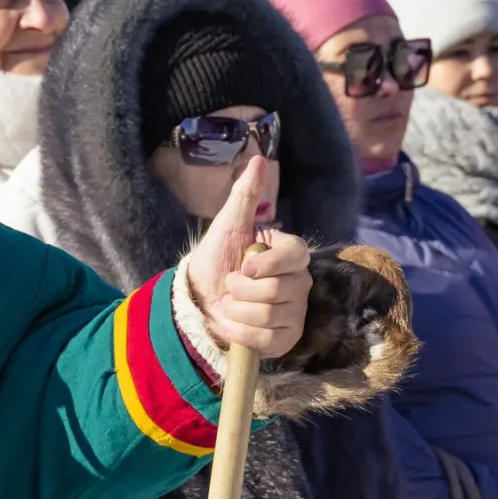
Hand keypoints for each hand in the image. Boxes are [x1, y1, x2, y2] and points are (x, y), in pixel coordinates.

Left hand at [186, 156, 310, 358]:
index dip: (266, 264)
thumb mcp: (227, 226)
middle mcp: (300, 283)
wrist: (197, 299)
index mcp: (290, 254)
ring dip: (236, 310)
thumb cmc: (215, 259)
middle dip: (241, 289)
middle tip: (230, 285)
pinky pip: (267, 339)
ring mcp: (295, 313)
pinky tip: (234, 324)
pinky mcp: (285, 340)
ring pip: (270, 314)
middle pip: (280, 290)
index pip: (296, 255)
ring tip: (230, 303)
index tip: (242, 266)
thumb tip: (258, 159)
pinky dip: (240, 332)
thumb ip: (245, 195)